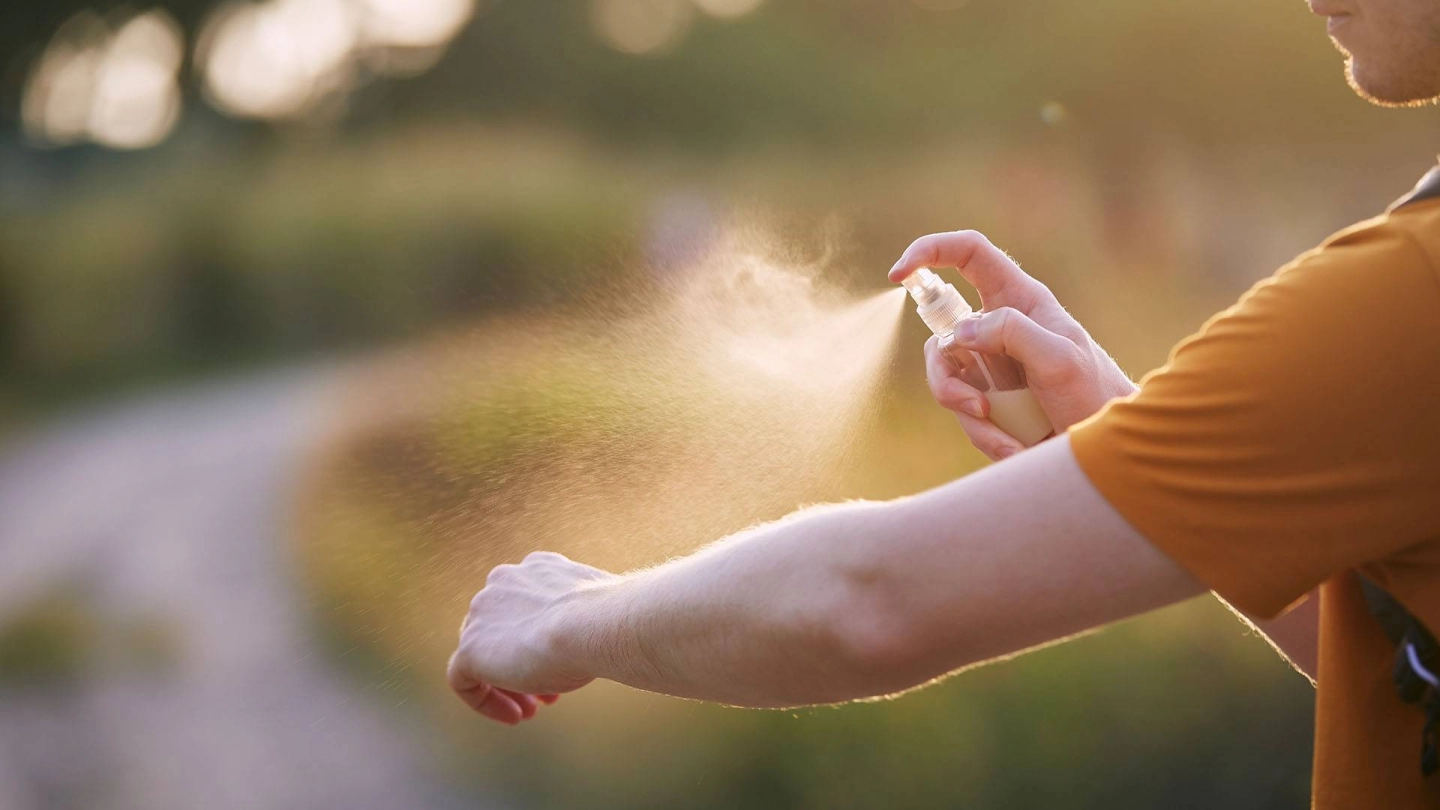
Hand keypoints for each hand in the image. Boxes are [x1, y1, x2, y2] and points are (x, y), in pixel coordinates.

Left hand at [448, 551, 614, 723]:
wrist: (595, 625)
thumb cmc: (607, 621)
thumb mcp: (596, 614)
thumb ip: (583, 619)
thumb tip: (593, 638)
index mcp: (535, 568)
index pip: (526, 606)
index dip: (543, 640)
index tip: (564, 666)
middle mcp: (503, 582)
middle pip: (502, 630)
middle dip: (524, 663)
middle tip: (548, 695)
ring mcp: (481, 614)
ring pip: (483, 654)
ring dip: (507, 684)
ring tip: (532, 710)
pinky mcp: (470, 648)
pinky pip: (463, 680)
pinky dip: (484, 700)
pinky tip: (513, 716)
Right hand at [890, 230, 1136, 459]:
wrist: (1103, 449)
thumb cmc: (1093, 394)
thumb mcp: (1059, 359)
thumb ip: (1012, 333)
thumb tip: (959, 332)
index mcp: (1020, 300)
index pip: (969, 254)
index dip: (931, 251)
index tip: (899, 273)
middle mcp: (999, 326)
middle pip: (941, 332)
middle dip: (945, 376)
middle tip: (975, 405)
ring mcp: (989, 363)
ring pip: (944, 376)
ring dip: (967, 412)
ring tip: (1006, 436)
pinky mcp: (986, 395)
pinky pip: (961, 409)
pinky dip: (983, 434)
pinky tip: (1015, 446)